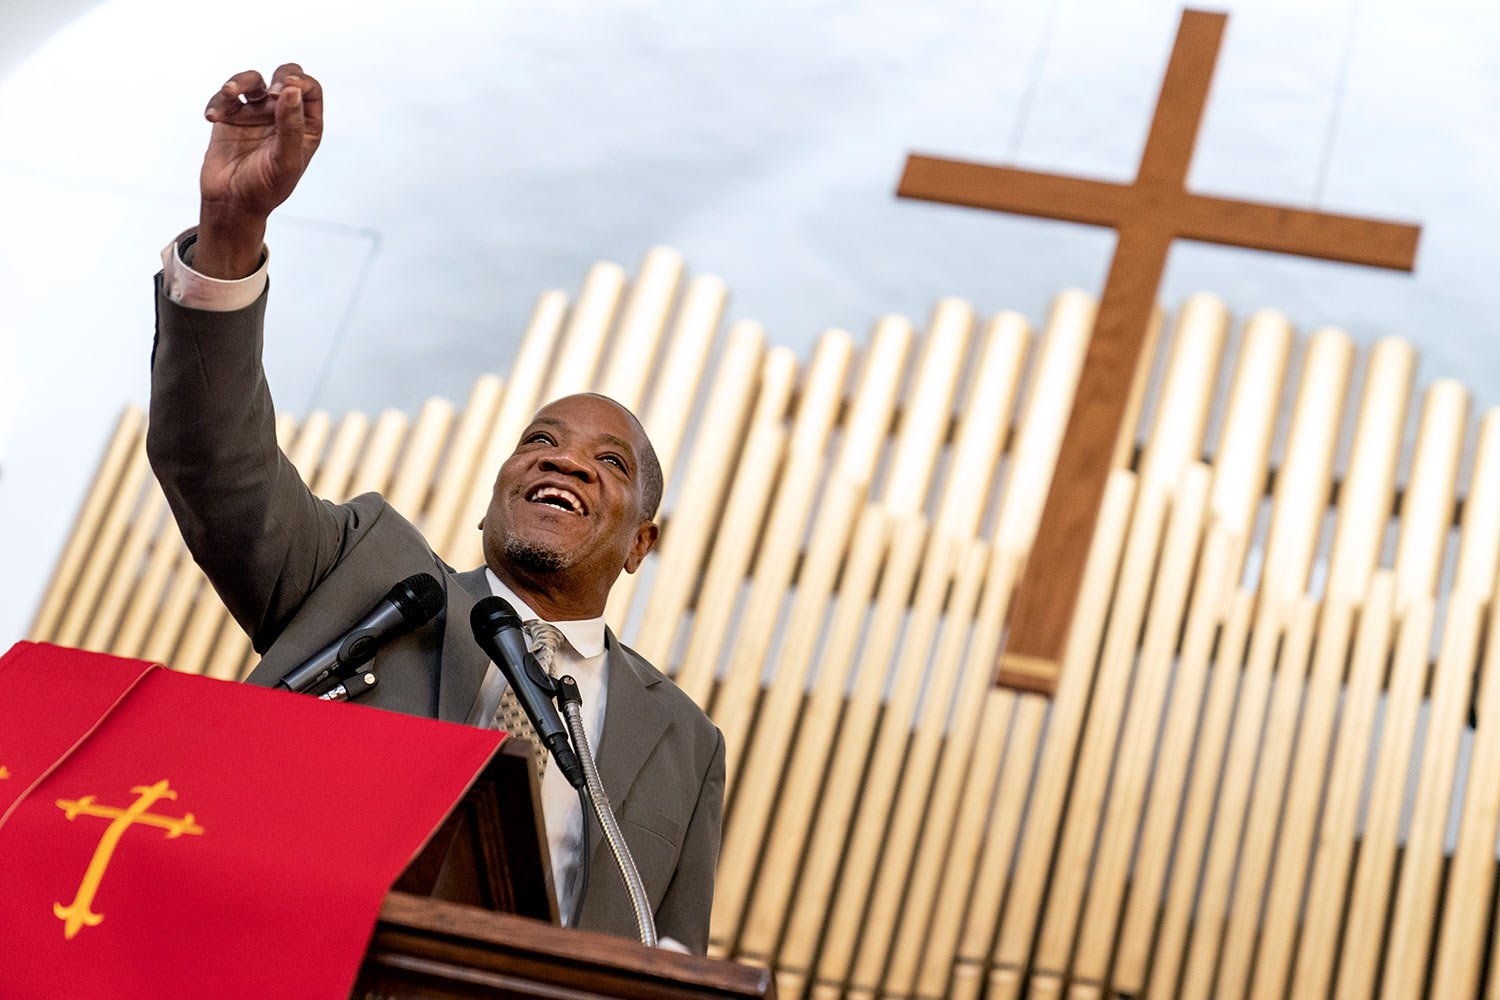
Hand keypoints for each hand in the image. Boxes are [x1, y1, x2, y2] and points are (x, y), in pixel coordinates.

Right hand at [194, 64, 323, 277]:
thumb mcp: (285, 161)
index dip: (301, 83)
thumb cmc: (265, 189)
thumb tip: (292, 90)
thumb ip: (291, 127)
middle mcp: (283, 116)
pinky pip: (224, 97)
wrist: (231, 204)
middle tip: (269, 94)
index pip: (310, 91)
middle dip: (279, 77)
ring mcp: (256, 114)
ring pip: (252, 81)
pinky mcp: (230, 116)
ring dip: (239, 81)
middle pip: (286, 76)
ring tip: (228, 93)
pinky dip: (217, 102)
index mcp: (305, 127)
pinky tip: (212, 117)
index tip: (284, 90)